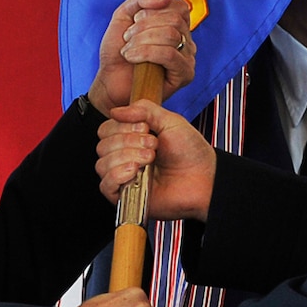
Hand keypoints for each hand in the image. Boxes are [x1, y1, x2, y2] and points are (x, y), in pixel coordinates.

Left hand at [89, 0, 194, 115]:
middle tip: (128, 38)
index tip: (135, 20)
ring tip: (128, 51)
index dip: (153, 10)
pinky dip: (146, 53)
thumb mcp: (125, 15)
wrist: (109, 81)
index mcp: (176, 25)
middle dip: (144, 26)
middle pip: (174, 19)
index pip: (178, 6)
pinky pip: (169, 55)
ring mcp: (188, 58)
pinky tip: (132, 58)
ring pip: (171, 35)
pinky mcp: (185, 75)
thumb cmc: (118, 51)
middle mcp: (187, 41)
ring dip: (141, 40)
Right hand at [96, 101, 214, 220]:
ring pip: (102, 164)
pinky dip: (117, 175)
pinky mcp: (125, 197)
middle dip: (128, 142)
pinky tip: (135, 172)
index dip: (122, 127)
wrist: (204, 178)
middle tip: (154, 146)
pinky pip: (105, 185)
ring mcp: (123, 177)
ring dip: (126, 157)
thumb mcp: (170, 121)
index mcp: (130, 139)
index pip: (106, 129)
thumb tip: (115, 110)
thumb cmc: (190, 152)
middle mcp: (124, 157)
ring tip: (150, 159)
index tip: (146, 129)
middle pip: (102, 145)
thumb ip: (144, 109)